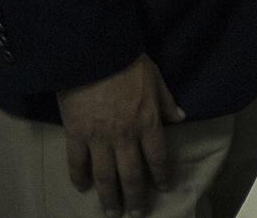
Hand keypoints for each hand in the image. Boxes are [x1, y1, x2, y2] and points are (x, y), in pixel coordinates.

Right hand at [57, 54, 184, 217]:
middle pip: (131, 174)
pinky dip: (79, 177)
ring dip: (108, 196)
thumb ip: (167, 102)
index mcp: (148, 122)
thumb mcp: (156, 79)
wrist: (95, 54)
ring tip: (111, 212)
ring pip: (105, 175)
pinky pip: (77, 162)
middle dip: (135, 196)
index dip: (162, 175)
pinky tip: (82, 187)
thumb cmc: (129, 63)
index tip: (164, 188)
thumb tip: (181, 118)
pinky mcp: (75, 134)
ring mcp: (99, 138)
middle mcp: (125, 136)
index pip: (158, 157)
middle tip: (135, 214)